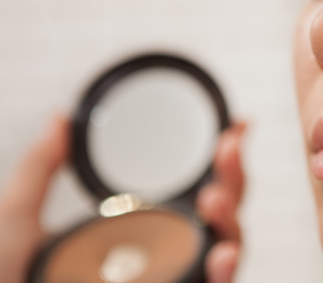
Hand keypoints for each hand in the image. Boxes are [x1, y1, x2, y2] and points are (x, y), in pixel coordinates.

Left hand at [0, 117, 246, 282]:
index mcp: (143, 238)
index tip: (236, 127)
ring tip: (215, 196)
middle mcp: (167, 262)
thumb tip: (60, 119)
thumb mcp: (16, 220)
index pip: (197, 193)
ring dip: (232, 221)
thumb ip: (41, 167)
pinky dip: (227, 273)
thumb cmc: (6, 281)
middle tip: (229, 145)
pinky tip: (224, 253)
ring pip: (229, 252)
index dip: (224, 161)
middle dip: (235, 177)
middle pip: (222, 217)